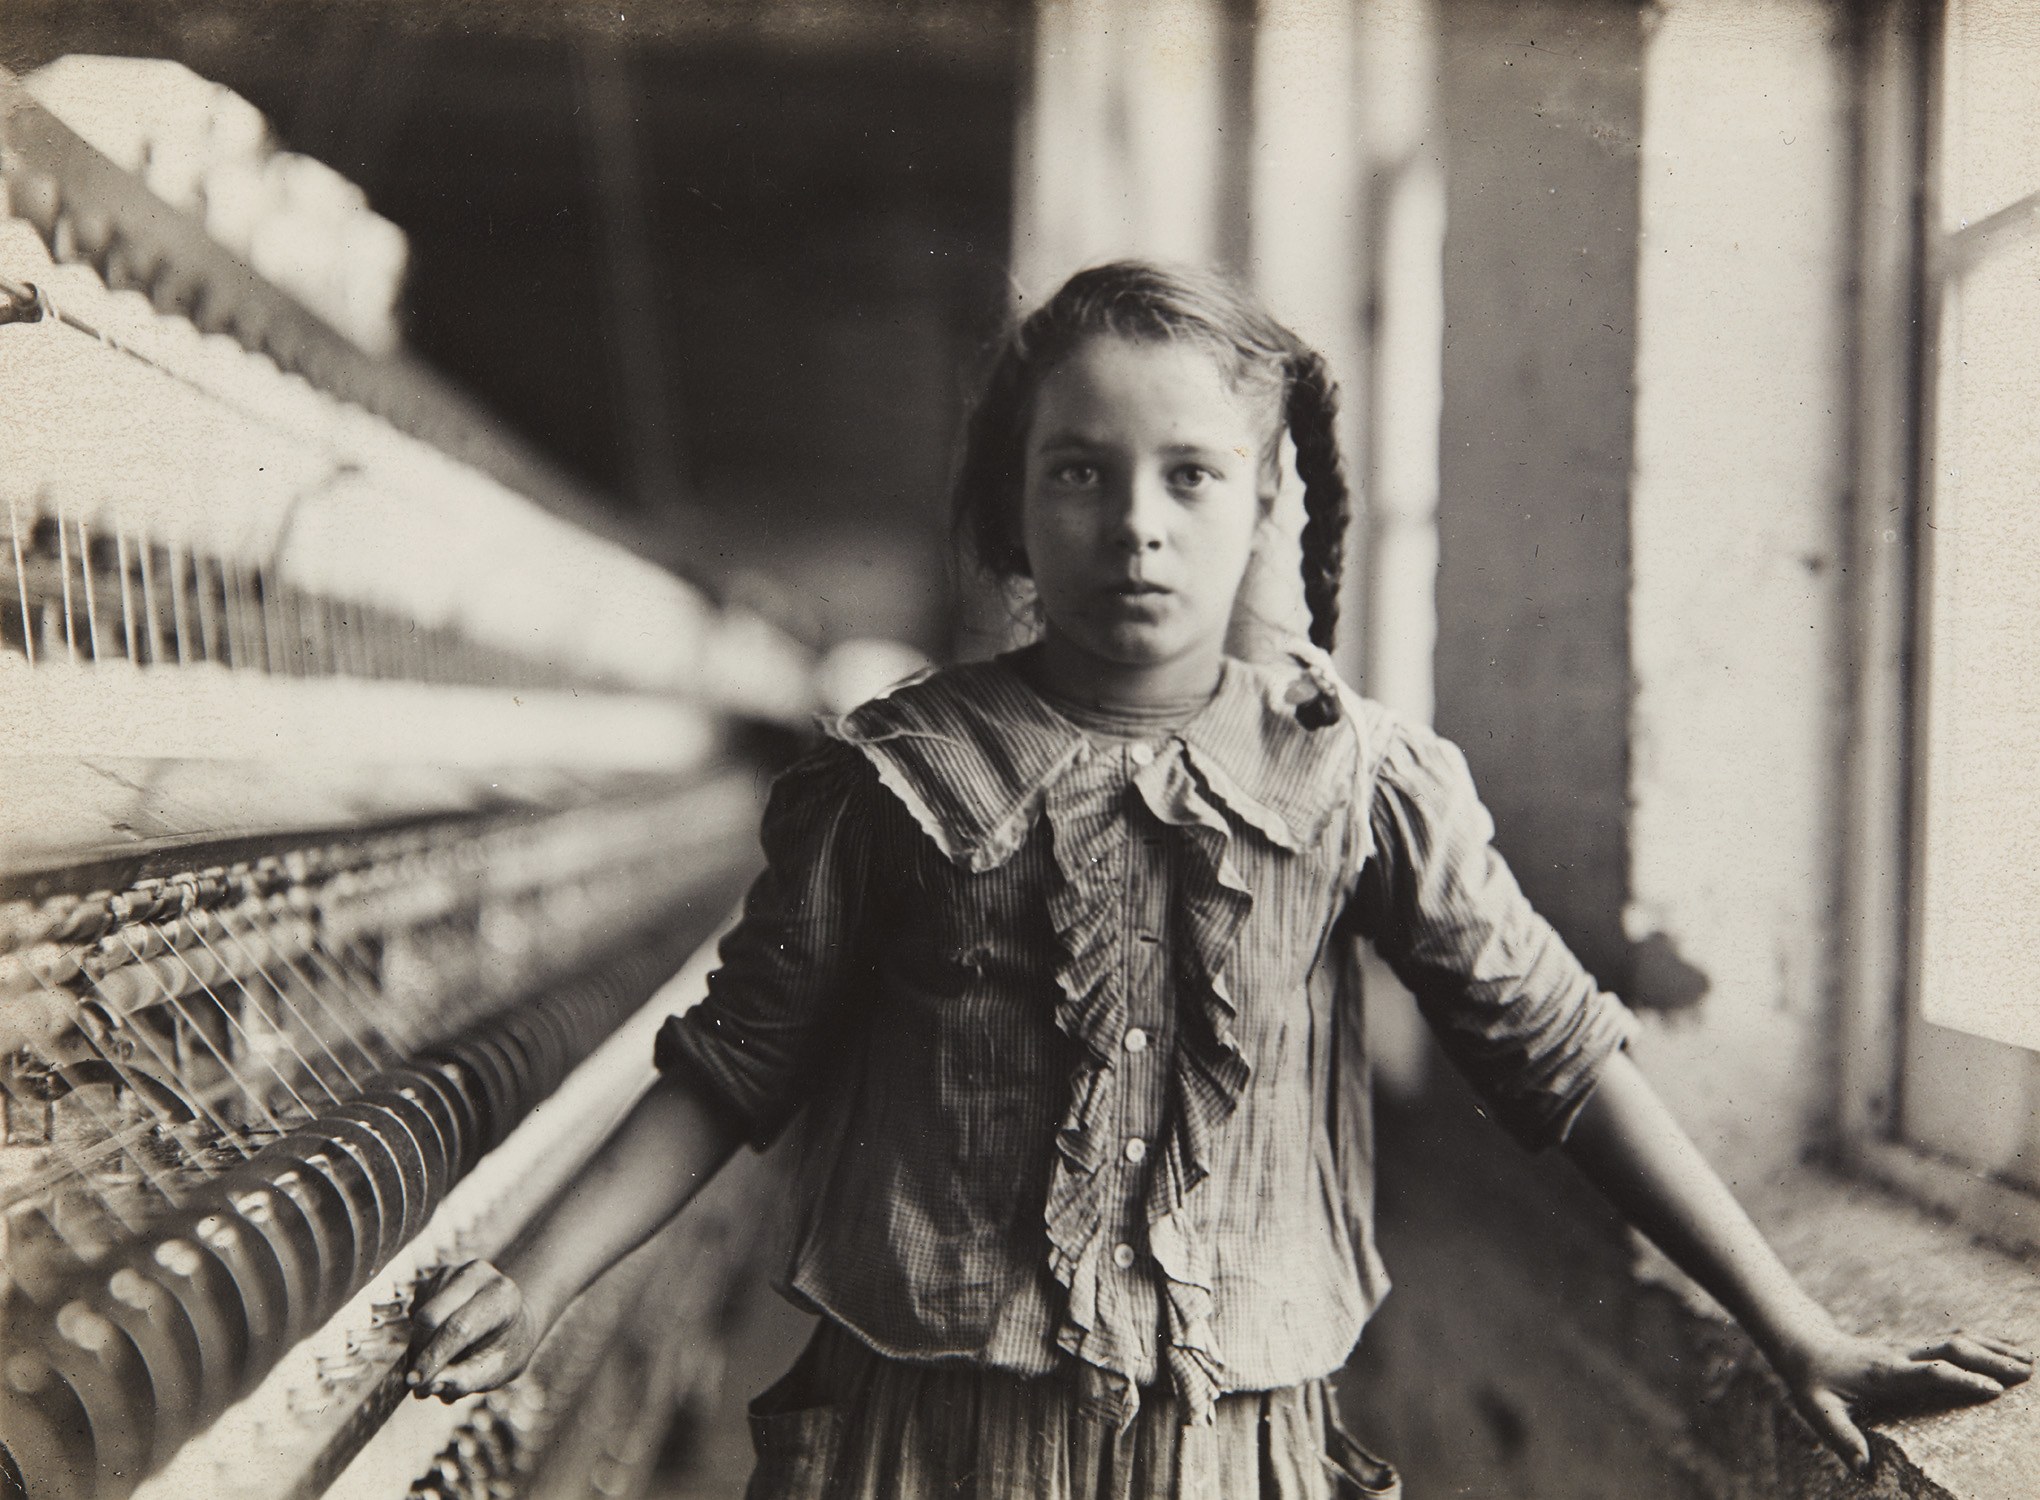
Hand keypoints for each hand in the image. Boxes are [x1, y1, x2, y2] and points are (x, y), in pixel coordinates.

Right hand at [405, 1259, 542, 1400]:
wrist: (510, 1321)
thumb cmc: (504, 1348)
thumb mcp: (496, 1370)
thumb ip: (466, 1380)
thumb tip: (431, 1385)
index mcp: (503, 1297)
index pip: (460, 1327)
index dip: (434, 1356)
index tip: (415, 1382)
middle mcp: (479, 1275)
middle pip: (430, 1316)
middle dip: (420, 1351)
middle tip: (419, 1381)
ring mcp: (455, 1271)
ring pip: (419, 1314)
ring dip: (419, 1345)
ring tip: (440, 1360)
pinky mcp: (437, 1276)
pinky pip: (416, 1309)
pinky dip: (420, 1333)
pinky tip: (440, 1340)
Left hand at [1777, 1325, 2031, 1475]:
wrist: (1806, 1346)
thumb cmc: (1814, 1384)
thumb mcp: (1818, 1412)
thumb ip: (1841, 1438)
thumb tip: (1864, 1470)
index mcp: (1884, 1374)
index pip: (1928, 1373)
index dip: (1960, 1380)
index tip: (1994, 1391)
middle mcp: (1900, 1355)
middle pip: (1950, 1350)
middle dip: (1990, 1360)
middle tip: (2026, 1374)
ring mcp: (1908, 1348)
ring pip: (1955, 1341)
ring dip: (1993, 1348)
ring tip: (2030, 1360)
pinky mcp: (1913, 1346)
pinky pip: (1952, 1342)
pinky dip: (1983, 1343)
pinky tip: (2006, 1348)